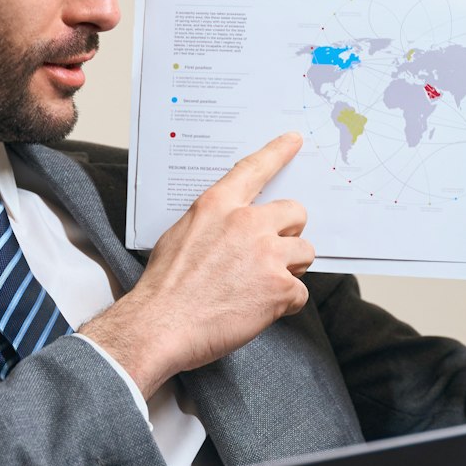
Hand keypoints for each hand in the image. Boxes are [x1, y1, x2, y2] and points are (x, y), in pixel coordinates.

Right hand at [81, 133, 312, 394]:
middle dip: (289, 233)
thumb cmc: (164, 287)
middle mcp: (247, 223)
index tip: (294, 141)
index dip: (277, 152)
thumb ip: (214, 224)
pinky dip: (284, 304)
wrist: (160, 325)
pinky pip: (299, 292)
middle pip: (295, 213)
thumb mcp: (180, 236)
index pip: (254, 168)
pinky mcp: (279, 287)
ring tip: (263, 286)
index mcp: (218, 205)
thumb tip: (231, 231)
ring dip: (291, 269)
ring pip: (305, 252)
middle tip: (272, 254)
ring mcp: (267, 254)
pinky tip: (258, 310)